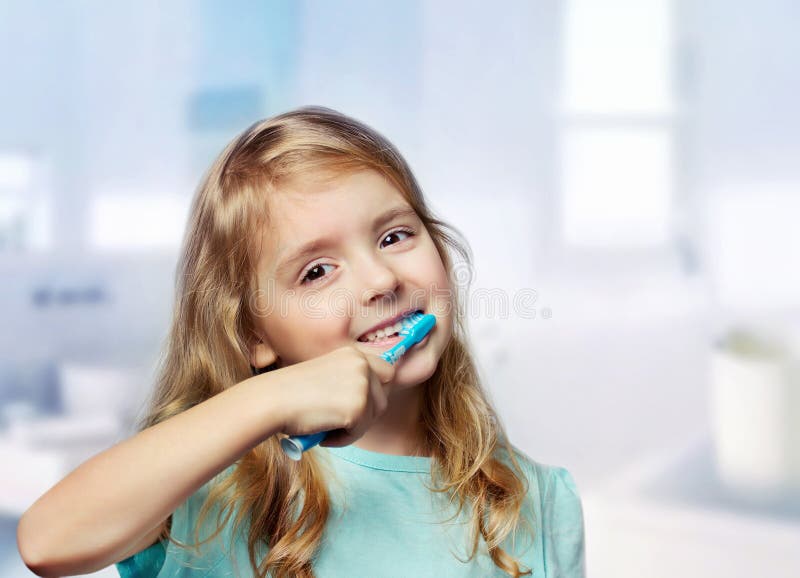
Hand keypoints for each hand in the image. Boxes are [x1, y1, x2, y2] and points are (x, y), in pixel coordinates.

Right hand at [267, 345, 396, 447]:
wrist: (272, 400)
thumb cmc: (291, 393)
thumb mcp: (326, 376)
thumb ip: (348, 382)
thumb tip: (371, 402)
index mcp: (353, 354)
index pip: (386, 372)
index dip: (377, 390)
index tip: (365, 405)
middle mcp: (361, 364)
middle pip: (383, 398)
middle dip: (367, 414)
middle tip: (341, 422)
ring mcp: (362, 384)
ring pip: (373, 417)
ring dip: (353, 428)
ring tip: (326, 428)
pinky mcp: (359, 407)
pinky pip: (359, 432)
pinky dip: (342, 439)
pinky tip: (323, 434)